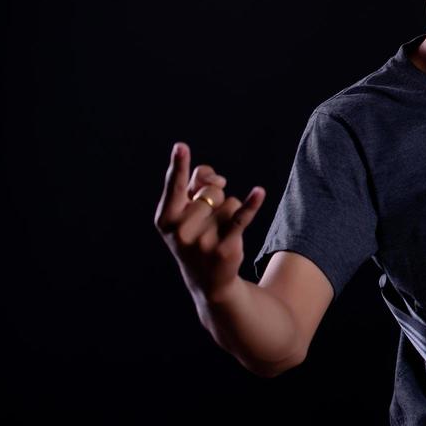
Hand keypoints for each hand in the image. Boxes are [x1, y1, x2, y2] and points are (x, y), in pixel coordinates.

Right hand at [154, 142, 265, 304]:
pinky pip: (241, 217)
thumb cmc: (196, 236)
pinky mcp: (225, 247)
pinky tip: (259, 192)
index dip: (179, 165)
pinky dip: (251, 204)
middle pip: (211, 191)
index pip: (175, 186)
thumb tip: (214, 179)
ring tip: (218, 234)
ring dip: (230, 212)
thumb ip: (195, 187)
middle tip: (208, 223)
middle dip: (216, 200)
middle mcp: (180, 230)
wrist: (208, 280)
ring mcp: (202, 240)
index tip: (181, 146)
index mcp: (165, 219)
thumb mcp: (187, 213)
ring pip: (229, 202)